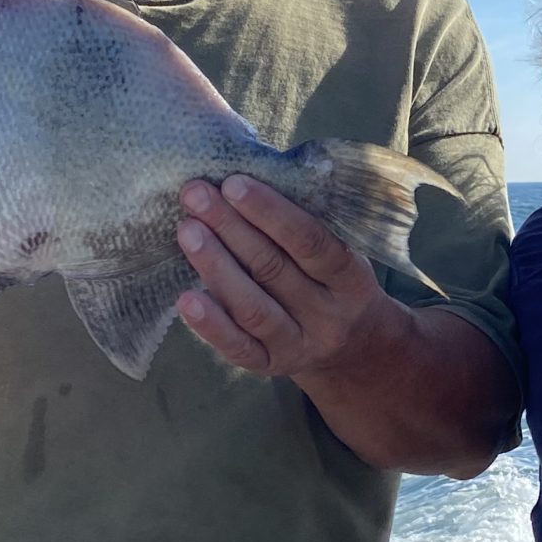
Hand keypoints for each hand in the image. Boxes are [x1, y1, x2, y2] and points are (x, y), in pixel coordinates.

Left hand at [174, 175, 404, 382]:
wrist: (356, 348)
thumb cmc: (334, 280)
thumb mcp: (341, 251)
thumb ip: (307, 221)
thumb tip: (246, 175)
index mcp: (351, 279)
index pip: (312, 242)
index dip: (272, 212)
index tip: (234, 182)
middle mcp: (328, 315)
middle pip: (274, 270)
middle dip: (231, 228)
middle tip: (195, 194)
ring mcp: (300, 345)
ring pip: (253, 308)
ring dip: (216, 267)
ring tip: (186, 231)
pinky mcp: (271, 366)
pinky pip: (239, 348)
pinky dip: (211, 325)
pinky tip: (185, 299)